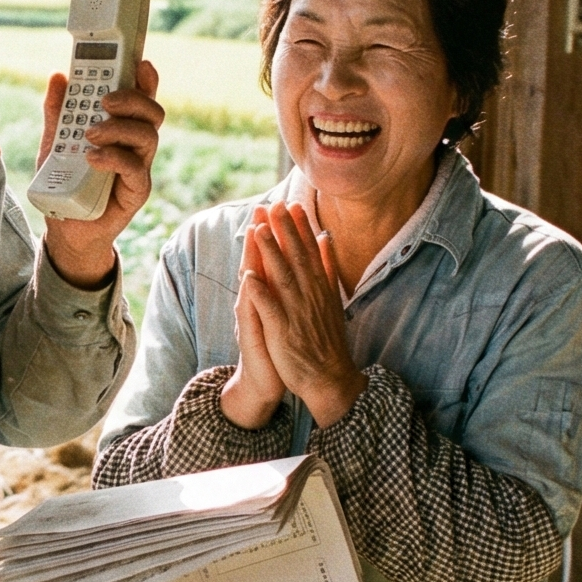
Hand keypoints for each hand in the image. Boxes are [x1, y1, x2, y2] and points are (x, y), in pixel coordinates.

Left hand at [40, 61, 163, 287]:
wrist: (65, 227)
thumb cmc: (67, 180)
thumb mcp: (55, 141)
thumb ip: (57, 111)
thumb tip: (58, 77)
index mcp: (121, 127)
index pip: (140, 98)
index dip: (145, 79)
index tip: (138, 61)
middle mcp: (135, 145)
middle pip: (151, 113)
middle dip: (132, 99)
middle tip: (105, 100)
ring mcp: (139, 167)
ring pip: (147, 137)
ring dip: (120, 128)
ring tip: (90, 133)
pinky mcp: (136, 192)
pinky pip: (135, 170)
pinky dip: (114, 158)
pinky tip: (93, 158)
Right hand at [220, 223, 285, 428]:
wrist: (263, 382)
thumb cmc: (279, 347)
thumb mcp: (284, 313)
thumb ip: (286, 287)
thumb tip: (298, 259)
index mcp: (268, 295)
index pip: (272, 259)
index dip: (276, 233)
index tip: (280, 206)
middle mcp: (256, 302)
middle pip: (257, 263)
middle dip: (261, 236)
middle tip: (263, 208)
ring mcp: (251, 318)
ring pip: (250, 282)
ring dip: (251, 257)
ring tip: (254, 233)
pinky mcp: (251, 336)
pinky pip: (249, 313)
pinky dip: (249, 295)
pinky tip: (248, 278)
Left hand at [242, 202, 365, 427]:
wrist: (329, 378)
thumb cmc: (326, 338)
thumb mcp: (332, 298)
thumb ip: (328, 266)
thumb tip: (326, 238)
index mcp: (320, 287)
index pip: (308, 252)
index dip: (299, 228)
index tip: (290, 204)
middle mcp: (310, 296)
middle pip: (295, 258)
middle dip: (284, 231)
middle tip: (273, 205)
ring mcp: (297, 313)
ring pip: (282, 278)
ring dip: (270, 254)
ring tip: (258, 229)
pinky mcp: (284, 332)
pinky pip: (270, 310)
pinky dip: (260, 293)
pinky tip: (249, 276)